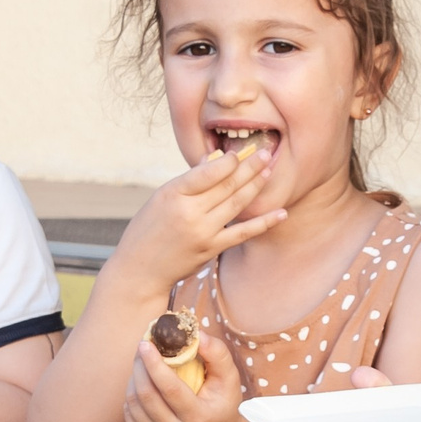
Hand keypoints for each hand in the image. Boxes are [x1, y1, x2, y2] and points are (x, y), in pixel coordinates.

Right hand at [109, 151, 282, 295]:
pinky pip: (242, 232)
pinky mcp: (211, 249)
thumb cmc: (149, 228)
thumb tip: (217, 158)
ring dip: (256, 186)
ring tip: (269, 171)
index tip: (240, 152)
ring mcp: (202, 232)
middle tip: (266, 153)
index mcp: (173, 194)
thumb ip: (190, 180)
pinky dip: (264, 222)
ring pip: (237, 204)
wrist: (140, 269)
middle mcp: (189, 212)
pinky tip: (281, 213)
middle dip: (249, 167)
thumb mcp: (161, 198)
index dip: (228, 161)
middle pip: (226, 185)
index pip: (208, 172)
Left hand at [124, 333, 251, 421]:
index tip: (145, 342)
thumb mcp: (229, 379)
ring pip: (133, 402)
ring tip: (143, 364)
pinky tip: (144, 385)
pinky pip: (128, 413)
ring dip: (134, 377)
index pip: (169, 388)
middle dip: (139, 365)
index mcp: (198, 419)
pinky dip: (132, 394)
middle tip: (142, 346)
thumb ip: (217, 354)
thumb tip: (197, 334)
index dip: (154, 363)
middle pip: (145, 394)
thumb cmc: (223, 403)